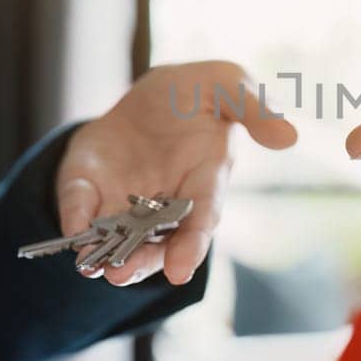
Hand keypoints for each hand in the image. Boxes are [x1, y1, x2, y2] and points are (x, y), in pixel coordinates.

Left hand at [56, 61, 295, 286]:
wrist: (148, 93)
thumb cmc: (197, 93)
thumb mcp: (226, 85)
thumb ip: (254, 109)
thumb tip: (290, 136)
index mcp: (205, 180)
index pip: (201, 218)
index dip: (191, 244)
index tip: (181, 269)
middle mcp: (166, 202)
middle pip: (157, 242)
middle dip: (141, 261)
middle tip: (121, 275)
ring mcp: (126, 201)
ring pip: (119, 238)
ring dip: (108, 255)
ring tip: (95, 269)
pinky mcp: (91, 189)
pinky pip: (82, 206)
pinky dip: (75, 219)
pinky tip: (70, 230)